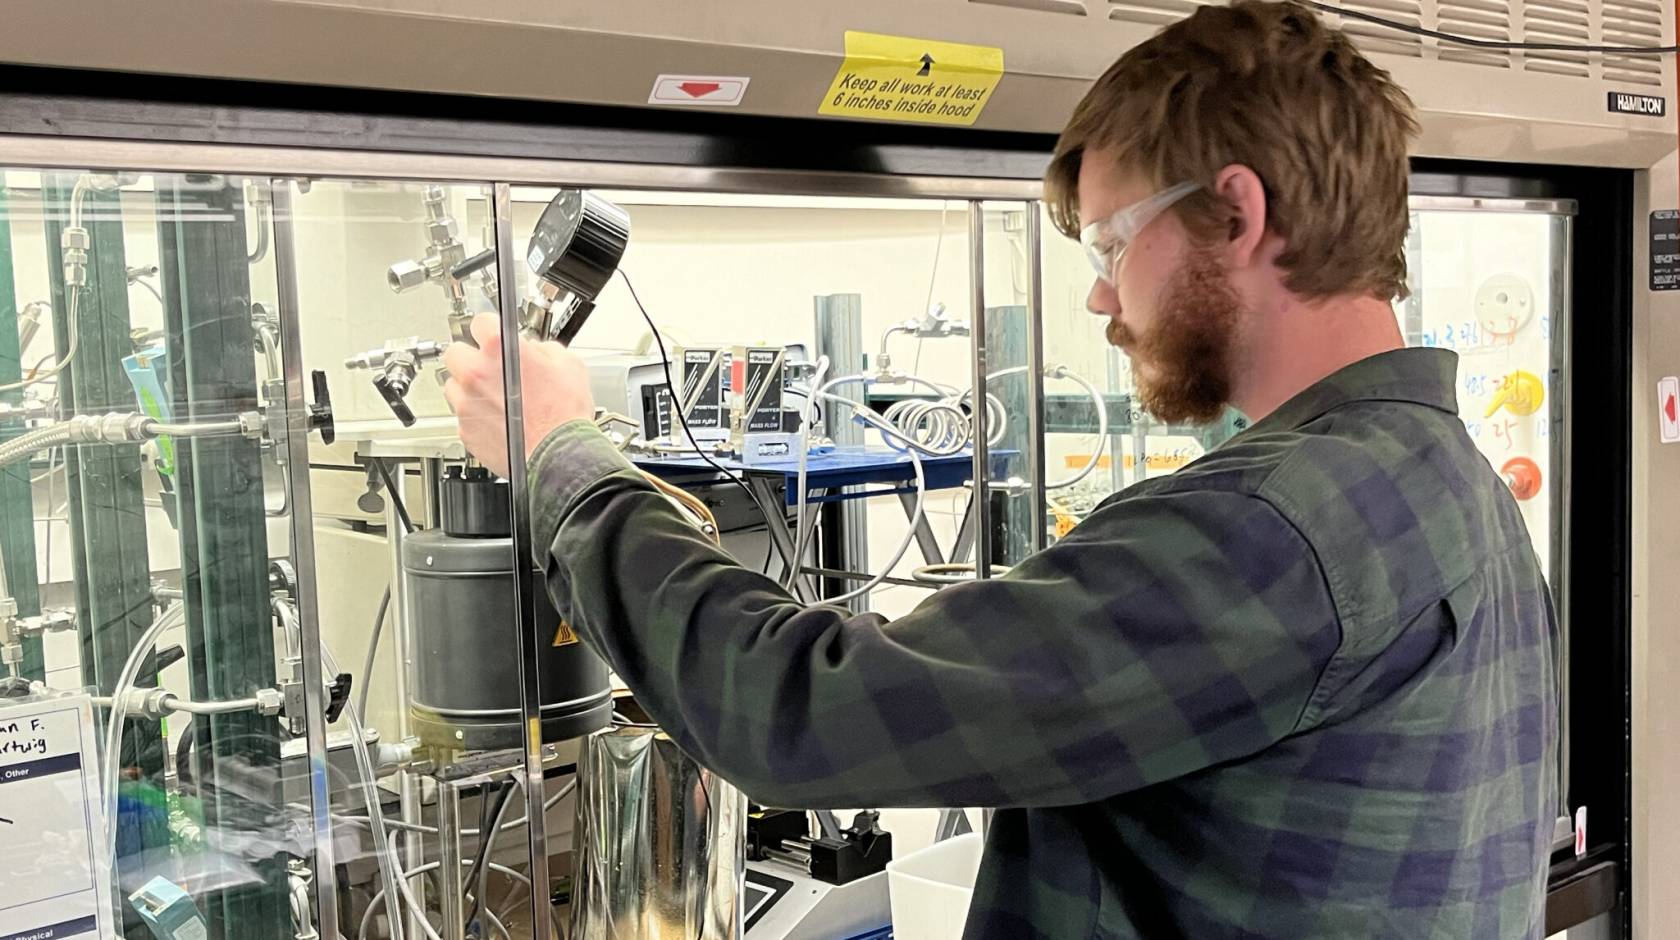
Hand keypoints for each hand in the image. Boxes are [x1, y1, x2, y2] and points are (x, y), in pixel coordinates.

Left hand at [442, 312, 594, 476]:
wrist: (559, 455)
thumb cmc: (564, 415)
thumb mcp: (568, 365)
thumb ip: (544, 349)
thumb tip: (536, 350)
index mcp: (499, 349)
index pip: (480, 322)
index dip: (490, 329)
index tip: (494, 337)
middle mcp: (476, 373)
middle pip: (455, 353)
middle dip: (471, 358)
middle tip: (489, 368)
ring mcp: (467, 403)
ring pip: (453, 386)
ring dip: (468, 388)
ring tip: (494, 397)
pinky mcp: (466, 430)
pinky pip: (462, 416)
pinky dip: (475, 417)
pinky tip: (497, 420)